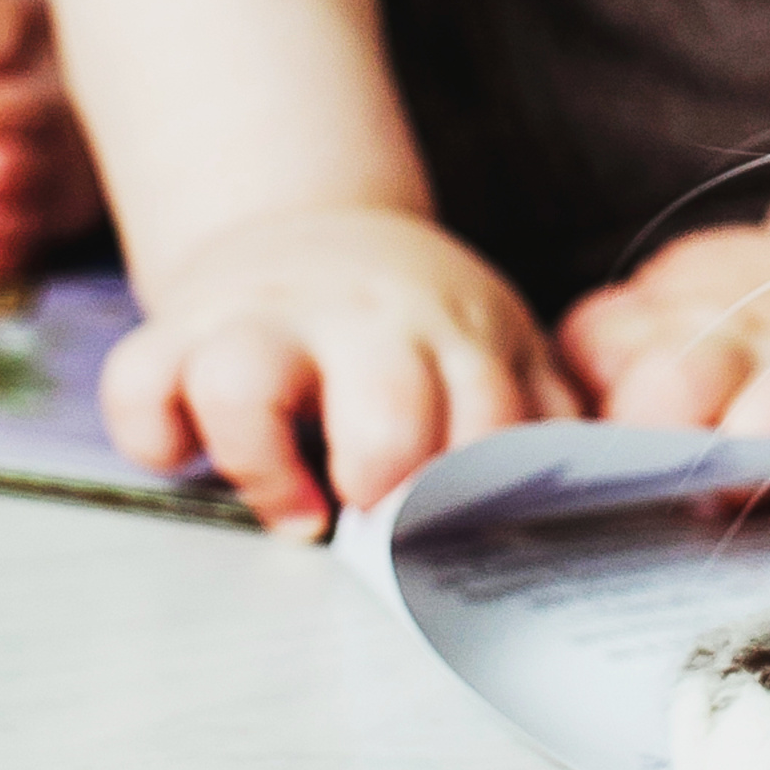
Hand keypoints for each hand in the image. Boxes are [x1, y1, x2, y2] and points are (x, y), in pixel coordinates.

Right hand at [100, 208, 581, 535]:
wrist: (316, 230)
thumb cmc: (420, 325)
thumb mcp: (502, 348)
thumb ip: (552, 416)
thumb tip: (626, 492)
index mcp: (457, 333)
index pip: (493, 421)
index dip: (487, 496)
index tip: (475, 538)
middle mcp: (364, 321)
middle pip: (386, 406)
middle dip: (393, 482)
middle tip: (388, 520)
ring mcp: (266, 321)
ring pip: (244, 382)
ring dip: (265, 466)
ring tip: (299, 510)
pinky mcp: (180, 329)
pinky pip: (142, 386)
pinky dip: (158, 436)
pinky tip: (193, 457)